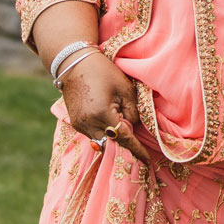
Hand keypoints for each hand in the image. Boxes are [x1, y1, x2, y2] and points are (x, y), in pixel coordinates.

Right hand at [59, 50, 153, 164]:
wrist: (75, 63)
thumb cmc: (104, 72)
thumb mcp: (125, 89)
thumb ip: (132, 112)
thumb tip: (131, 128)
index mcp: (102, 114)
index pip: (123, 138)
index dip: (137, 150)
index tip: (148, 160)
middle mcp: (88, 123)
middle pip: (111, 144)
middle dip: (124, 145)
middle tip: (139, 147)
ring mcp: (79, 125)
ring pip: (101, 141)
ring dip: (112, 138)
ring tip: (123, 126)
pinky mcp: (75, 123)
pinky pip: (93, 135)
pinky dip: (103, 133)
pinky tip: (110, 123)